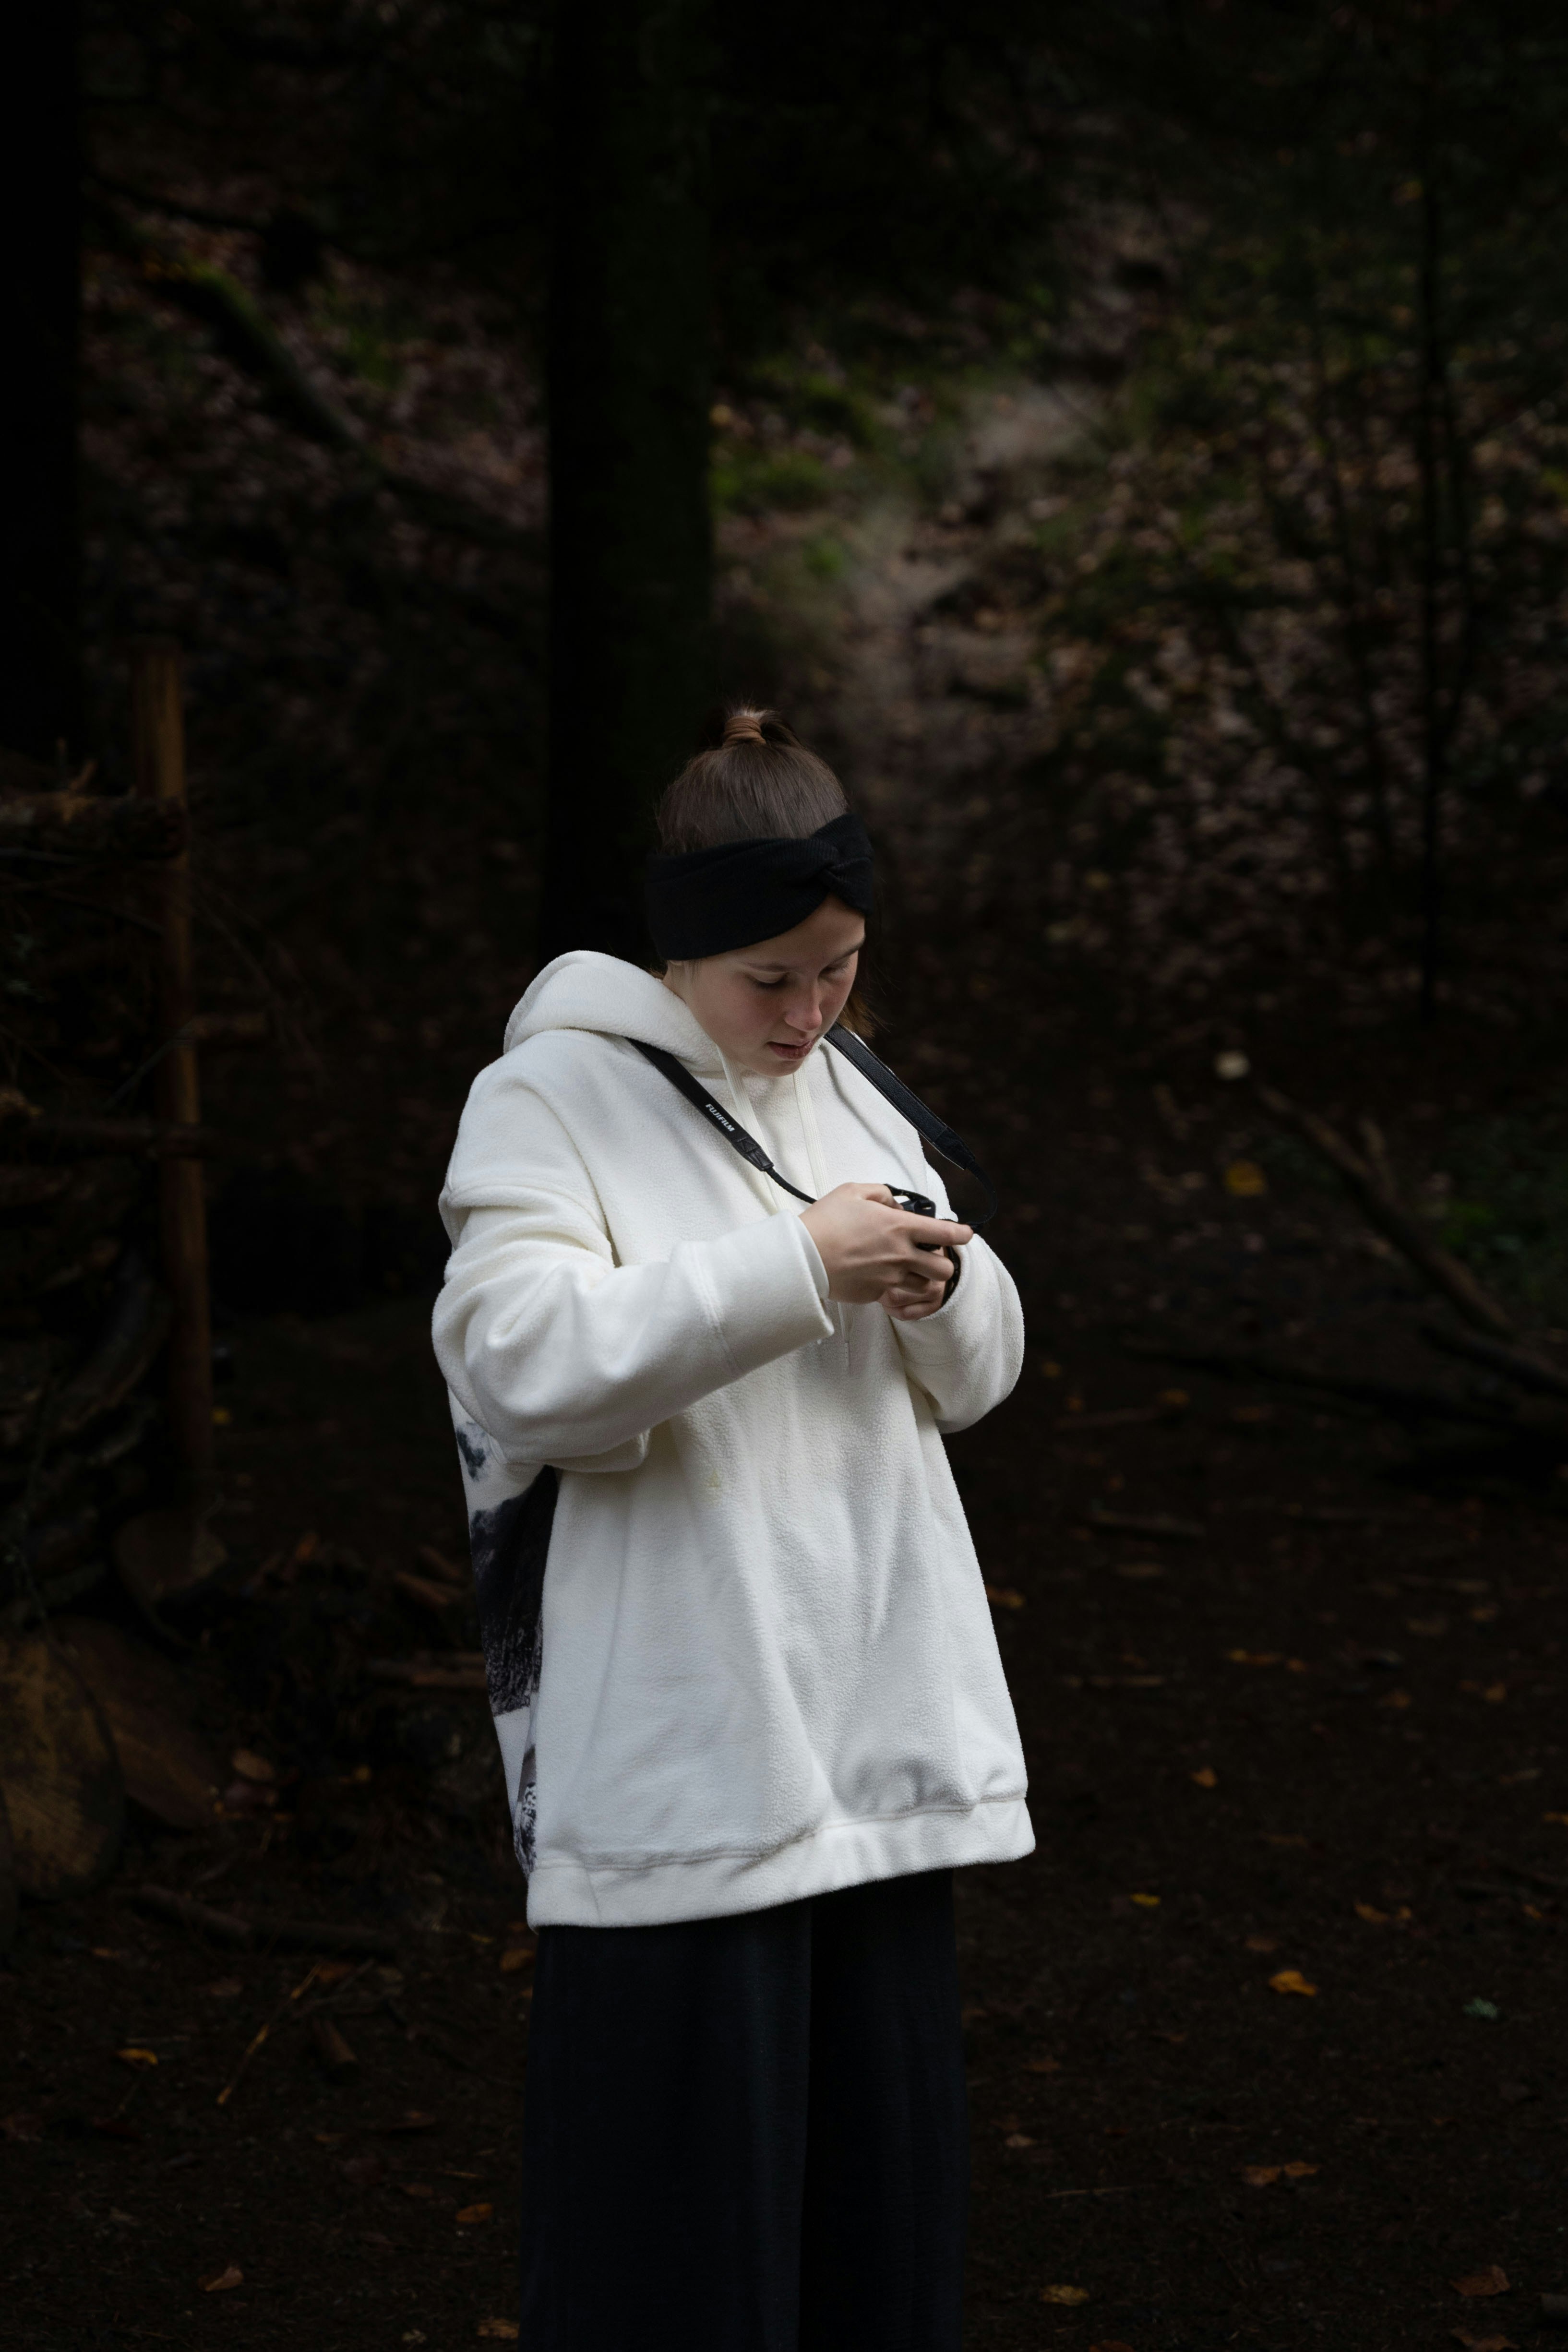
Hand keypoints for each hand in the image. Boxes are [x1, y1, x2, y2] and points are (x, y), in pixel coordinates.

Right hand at [801, 1184, 970, 1319]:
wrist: (802, 1257)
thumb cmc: (826, 1221)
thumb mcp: (853, 1192)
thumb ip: (882, 1194)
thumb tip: (894, 1205)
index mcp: (899, 1226)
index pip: (946, 1234)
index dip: (962, 1234)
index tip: (965, 1234)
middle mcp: (901, 1255)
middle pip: (944, 1269)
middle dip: (942, 1263)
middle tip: (928, 1256)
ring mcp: (890, 1278)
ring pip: (926, 1287)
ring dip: (922, 1279)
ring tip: (908, 1270)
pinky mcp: (876, 1294)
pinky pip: (899, 1296)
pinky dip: (898, 1290)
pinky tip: (884, 1278)